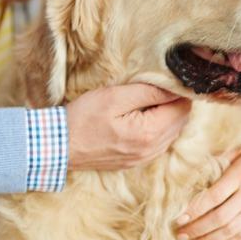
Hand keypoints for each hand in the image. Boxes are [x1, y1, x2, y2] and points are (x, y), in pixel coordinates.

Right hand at [66, 83, 191, 170]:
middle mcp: (151, 150)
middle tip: (159, 85)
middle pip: (180, 121)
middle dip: (175, 102)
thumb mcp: (114, 97)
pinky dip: (159, 127)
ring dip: (167, 115)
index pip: (181, 108)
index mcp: (148, 133)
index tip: (168, 79)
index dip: (178, 91)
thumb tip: (173, 87)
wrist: (59, 146)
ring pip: (172, 132)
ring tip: (150, 98)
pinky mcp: (135, 161)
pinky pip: (159, 143)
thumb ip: (147, 92)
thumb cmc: (83, 118)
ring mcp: (143, 158)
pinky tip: (144, 116)